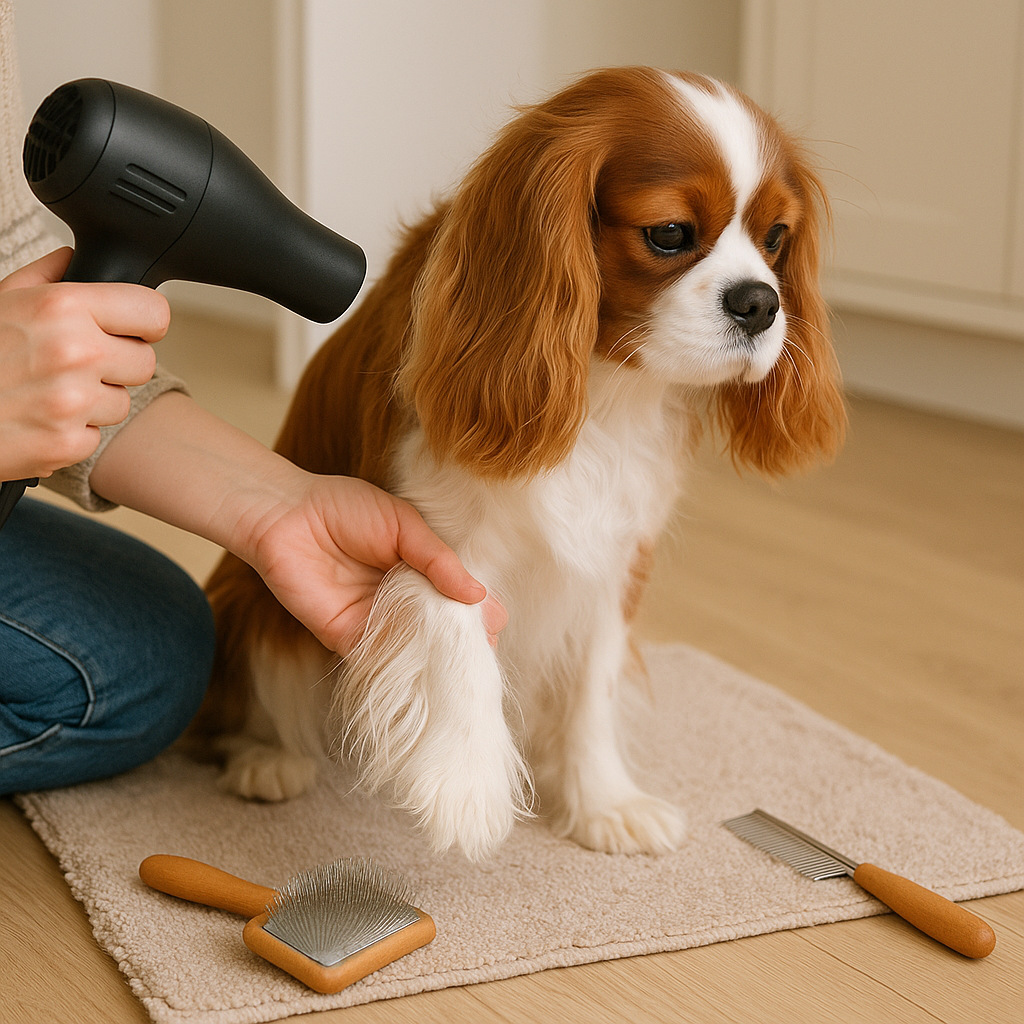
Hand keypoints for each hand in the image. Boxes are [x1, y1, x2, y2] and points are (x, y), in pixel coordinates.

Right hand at [0, 248, 168, 479]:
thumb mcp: (1, 300)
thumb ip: (47, 278)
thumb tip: (77, 259)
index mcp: (63, 308)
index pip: (153, 312)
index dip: (145, 323)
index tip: (132, 329)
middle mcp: (75, 352)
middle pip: (144, 362)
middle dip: (116, 365)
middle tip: (74, 365)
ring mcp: (73, 402)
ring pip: (122, 402)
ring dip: (94, 400)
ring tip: (47, 391)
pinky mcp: (68, 443)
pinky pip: (96, 434)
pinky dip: (72, 431)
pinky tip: (39, 417)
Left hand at [90, 392, 506, 655]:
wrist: (286, 516)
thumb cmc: (344, 508)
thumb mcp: (404, 524)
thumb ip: (438, 559)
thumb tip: (477, 596)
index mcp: (421, 569)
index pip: (459, 598)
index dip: (480, 613)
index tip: (497, 624)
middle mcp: (404, 600)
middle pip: (442, 630)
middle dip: (463, 643)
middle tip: (484, 653)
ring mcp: (378, 622)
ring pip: (416, 650)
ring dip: (437, 659)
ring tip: (461, 669)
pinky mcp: (348, 639)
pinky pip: (381, 661)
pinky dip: (402, 668)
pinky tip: (423, 671)